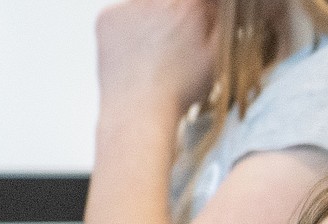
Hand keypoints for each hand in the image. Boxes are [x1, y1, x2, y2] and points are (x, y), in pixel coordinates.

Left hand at [95, 0, 217, 114]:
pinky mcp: (106, 17)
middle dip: (178, 15)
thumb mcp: (216, 57)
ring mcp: (127, 6)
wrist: (139, 109)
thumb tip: (216, 11)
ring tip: (158, 50)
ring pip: (146, 5)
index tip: (202, 23)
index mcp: (187, 6)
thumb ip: (220, 25)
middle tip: (180, 42)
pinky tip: (140, 52)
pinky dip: (131, 28)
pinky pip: (123, 14)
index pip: (197, 1)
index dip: (202, 12)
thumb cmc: (177, 90)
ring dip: (154, 19)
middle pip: (171, 0)